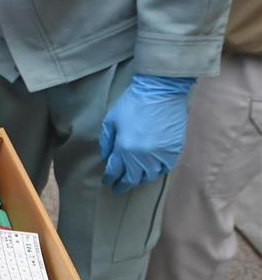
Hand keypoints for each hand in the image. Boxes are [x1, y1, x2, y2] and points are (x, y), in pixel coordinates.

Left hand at [99, 74, 194, 193]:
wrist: (160, 91)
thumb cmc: (132, 103)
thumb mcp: (111, 120)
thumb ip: (106, 142)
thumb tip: (107, 158)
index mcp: (125, 149)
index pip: (115, 172)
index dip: (110, 179)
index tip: (107, 182)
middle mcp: (143, 157)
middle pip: (132, 179)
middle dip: (123, 185)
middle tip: (118, 188)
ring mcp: (160, 155)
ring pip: (149, 176)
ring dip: (140, 178)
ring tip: (135, 177)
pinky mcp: (174, 150)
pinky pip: (164, 168)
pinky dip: (157, 170)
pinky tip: (152, 168)